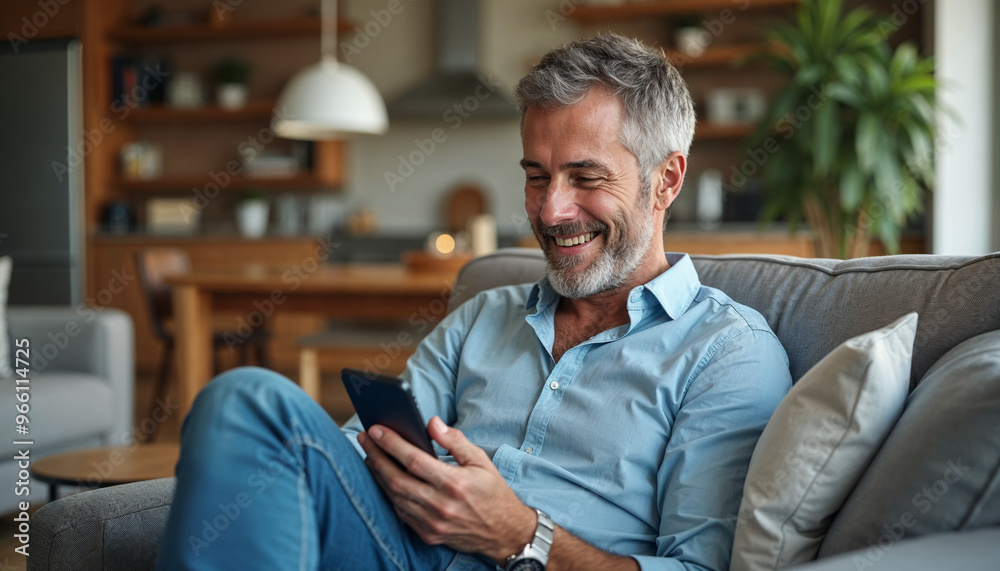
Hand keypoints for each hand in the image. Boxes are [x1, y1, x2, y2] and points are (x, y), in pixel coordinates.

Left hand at [358, 416, 535, 562]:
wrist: (504, 532)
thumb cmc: (493, 492)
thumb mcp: (481, 460)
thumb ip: (455, 440)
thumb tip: (431, 423)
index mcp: (454, 483)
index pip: (413, 460)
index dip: (391, 443)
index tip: (375, 429)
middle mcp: (440, 505)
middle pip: (396, 479)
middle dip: (376, 457)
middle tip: (365, 439)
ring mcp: (432, 523)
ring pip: (394, 497)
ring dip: (378, 475)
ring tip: (370, 456)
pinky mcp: (428, 534)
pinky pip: (401, 512)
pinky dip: (389, 494)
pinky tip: (384, 479)